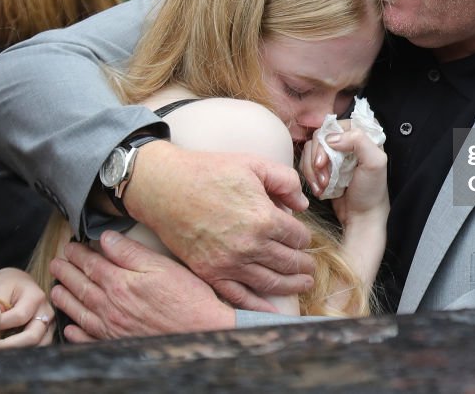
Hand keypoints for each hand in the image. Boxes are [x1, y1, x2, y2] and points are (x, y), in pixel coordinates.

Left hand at [0, 267, 54, 348]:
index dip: (1, 325)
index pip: (19, 317)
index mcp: (36, 296)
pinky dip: (24, 352)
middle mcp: (46, 311)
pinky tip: (9, 352)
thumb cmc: (5, 285)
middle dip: (9, 345)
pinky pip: (39, 348)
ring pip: (39, 345)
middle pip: (33, 335)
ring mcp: (49, 323)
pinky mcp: (47, 333)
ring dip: (18, 351)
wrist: (16, 284)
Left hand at [50, 230, 235, 341]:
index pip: (91, 264)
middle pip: (81, 286)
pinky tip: (71, 328)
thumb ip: (131, 252)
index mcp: (120, 283)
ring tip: (55, 290)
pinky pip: (89, 338)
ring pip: (80, 311)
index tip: (70, 246)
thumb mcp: (161, 265)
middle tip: (55, 264)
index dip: (78, 254)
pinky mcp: (118, 343)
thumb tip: (106, 239)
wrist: (199, 331)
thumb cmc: (186, 297)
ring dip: (65, 299)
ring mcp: (112, 327)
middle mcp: (111, 306)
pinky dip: (76, 333)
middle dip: (65, 273)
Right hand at [125, 141, 314, 310]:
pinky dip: (259, 306)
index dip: (304, 237)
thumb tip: (302, 206)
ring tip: (303, 284)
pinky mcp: (210, 272)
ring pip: (271, 282)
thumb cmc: (209, 171)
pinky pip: (239, 296)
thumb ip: (286, 181)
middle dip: (304, 265)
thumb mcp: (255, 164)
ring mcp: (229, 263)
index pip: (298, 237)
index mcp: (264, 218)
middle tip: (310, 266)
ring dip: (292, 285)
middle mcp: (250, 246)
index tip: (302, 237)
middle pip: (289, 263)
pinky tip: (273, 310)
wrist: (165, 187)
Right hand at [301, 125, 388, 226]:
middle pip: (320, 136)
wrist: (361, 217)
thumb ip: (359, 141)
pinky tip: (319, 189)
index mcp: (363, 135)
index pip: (338, 125)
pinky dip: (309, 176)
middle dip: (318, 158)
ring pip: (311, 149)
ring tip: (322, 186)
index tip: (326, 160)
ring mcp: (334, 154)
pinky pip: (307, 162)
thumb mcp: (375, 163)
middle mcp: (348, 141)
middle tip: (324, 177)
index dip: (329, 140)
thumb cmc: (371, 191)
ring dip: (312, 169)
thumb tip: (331, 138)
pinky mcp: (324, 167)